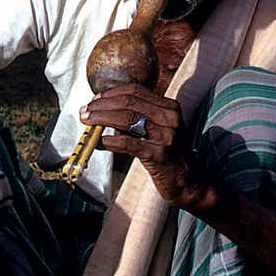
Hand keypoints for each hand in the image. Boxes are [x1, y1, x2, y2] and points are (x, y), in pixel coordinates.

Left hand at [79, 82, 213, 211]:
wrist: (190, 184)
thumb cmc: (170, 157)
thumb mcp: (162, 131)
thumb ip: (142, 118)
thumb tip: (106, 112)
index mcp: (170, 107)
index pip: (136, 91)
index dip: (111, 93)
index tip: (95, 100)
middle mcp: (170, 118)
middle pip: (128, 102)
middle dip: (101, 105)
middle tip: (84, 111)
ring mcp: (166, 135)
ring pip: (127, 119)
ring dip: (101, 119)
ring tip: (87, 123)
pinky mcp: (159, 154)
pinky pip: (129, 143)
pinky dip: (112, 141)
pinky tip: (101, 142)